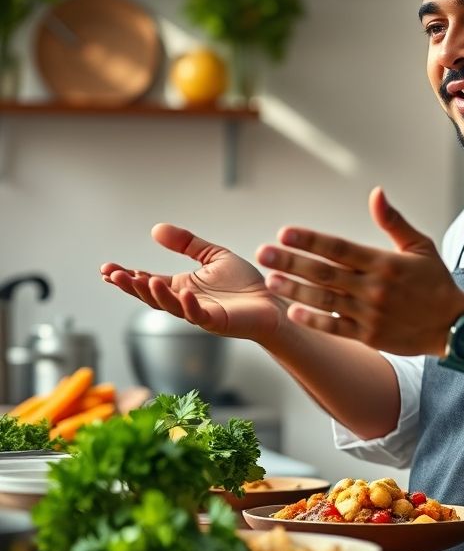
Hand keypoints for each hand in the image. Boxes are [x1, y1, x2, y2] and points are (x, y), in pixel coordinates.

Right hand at [100, 224, 284, 340]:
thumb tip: (155, 229)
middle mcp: (185, 301)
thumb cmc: (243, 283)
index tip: (106, 269)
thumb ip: (187, 244)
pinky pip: (199, 314)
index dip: (128, 277)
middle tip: (111, 275)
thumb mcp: (213, 256)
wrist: (271, 302)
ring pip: (170, 306)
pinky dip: (189, 305)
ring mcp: (200, 313)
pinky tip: (182, 292)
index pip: (148, 281)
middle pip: (151, 296)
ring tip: (142, 280)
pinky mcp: (217, 321)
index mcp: (182, 286)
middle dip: (130, 286)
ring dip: (155, 294)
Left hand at [255, 187, 463, 355]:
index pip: (339, 248)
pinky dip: (314, 320)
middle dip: (291, 261)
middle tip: (264, 252)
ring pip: (324, 300)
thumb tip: (376, 192)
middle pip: (324, 272)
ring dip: (294, 290)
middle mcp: (374, 287)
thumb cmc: (435, 282)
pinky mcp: (370, 336)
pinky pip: (335, 328)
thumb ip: (393, 221)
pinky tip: (293, 311)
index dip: (310, 240)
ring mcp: (370, 313)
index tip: (284, 232)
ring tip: (271, 280)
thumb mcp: (420, 245)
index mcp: (384, 262)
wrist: (454, 326)